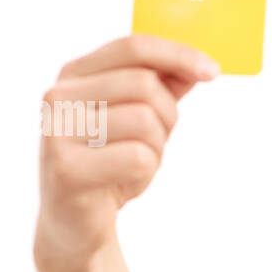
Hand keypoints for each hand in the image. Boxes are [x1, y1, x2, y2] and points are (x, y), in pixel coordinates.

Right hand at [35, 33, 218, 269]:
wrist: (74, 225)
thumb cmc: (109, 166)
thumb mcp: (136, 120)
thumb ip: (161, 88)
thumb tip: (196, 65)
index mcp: (74, 76)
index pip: (133, 47)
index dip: (178, 54)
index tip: (213, 72)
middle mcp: (59, 97)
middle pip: (145, 85)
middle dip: (168, 117)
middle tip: (155, 144)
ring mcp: (58, 132)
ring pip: (145, 120)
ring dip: (157, 148)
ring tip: (135, 165)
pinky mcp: (68, 169)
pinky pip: (138, 157)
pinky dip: (146, 173)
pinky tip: (125, 183)